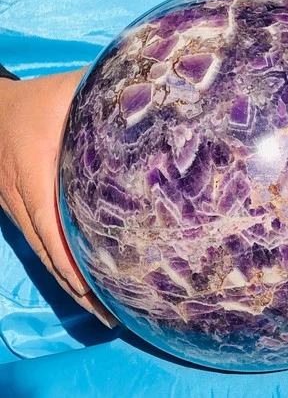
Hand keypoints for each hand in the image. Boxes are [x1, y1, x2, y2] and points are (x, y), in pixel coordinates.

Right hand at [0, 70, 116, 328]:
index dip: (75, 263)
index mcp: (34, 170)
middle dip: (79, 287)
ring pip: (43, 253)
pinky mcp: (18, 207)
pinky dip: (59, 265)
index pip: (53, 227)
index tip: (102, 290)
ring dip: (70, 283)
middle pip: (49, 252)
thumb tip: (155, 100)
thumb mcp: (71, 90)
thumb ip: (109, 95)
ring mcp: (16, 206)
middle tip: (114, 313)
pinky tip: (80, 280)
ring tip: (102, 309)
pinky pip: (40, 243)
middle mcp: (21, 197)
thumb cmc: (37, 99)